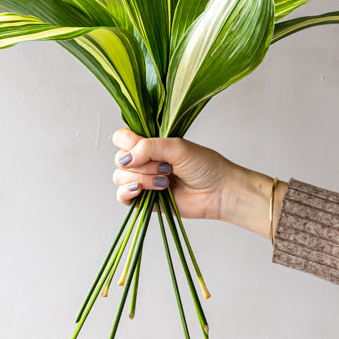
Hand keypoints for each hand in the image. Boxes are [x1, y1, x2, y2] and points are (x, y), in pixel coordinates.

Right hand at [111, 128, 287, 237]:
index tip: (143, 148)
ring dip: (142, 179)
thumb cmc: (205, 166)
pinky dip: (127, 192)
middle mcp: (144, 160)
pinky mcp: (144, 200)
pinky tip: (141, 190)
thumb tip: (126, 158)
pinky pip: (122, 197)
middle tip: (167, 167)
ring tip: (165, 182)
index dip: (127, 143)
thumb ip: (149, 147)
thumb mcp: (177, 147)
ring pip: (120, 177)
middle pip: (120, 159)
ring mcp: (143, 180)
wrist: (219, 192)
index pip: (122, 137)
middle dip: (142, 164)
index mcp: (151, 143)